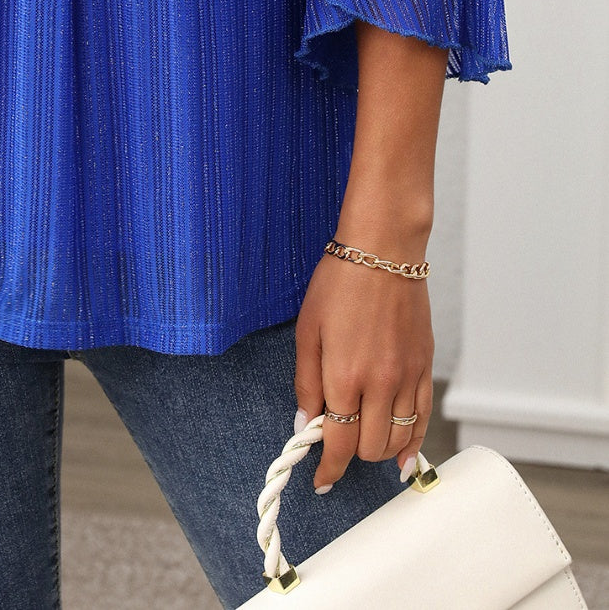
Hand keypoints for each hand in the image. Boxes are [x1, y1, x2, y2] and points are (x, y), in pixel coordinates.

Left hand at [293, 250, 433, 490]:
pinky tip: (401, 457)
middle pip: (369, 448)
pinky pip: (423, 420)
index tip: (321, 479)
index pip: (340, 443)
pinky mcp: (425, 368)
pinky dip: (412, 443)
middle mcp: (380, 383)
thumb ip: (306, 383)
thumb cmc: (339, 283)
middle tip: (336, 444)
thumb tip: (306, 425)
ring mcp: (407, 377)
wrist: (383, 251)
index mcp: (344, 375)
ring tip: (362, 442)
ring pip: (398, 440)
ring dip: (378, 450)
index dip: (329, 468)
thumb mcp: (307, 330)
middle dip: (350, 455)